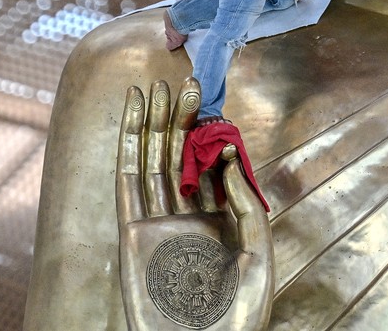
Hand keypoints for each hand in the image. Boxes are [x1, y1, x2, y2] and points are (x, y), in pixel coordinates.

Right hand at [117, 78, 273, 330]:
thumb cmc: (239, 315)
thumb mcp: (258, 253)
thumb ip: (244, 203)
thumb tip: (226, 156)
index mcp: (219, 221)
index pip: (211, 166)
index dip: (210, 132)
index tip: (214, 100)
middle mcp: (186, 217)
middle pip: (178, 156)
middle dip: (180, 119)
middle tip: (187, 80)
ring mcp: (157, 223)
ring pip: (152, 160)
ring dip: (153, 122)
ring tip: (158, 85)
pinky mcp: (132, 233)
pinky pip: (128, 181)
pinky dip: (128, 144)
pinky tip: (134, 114)